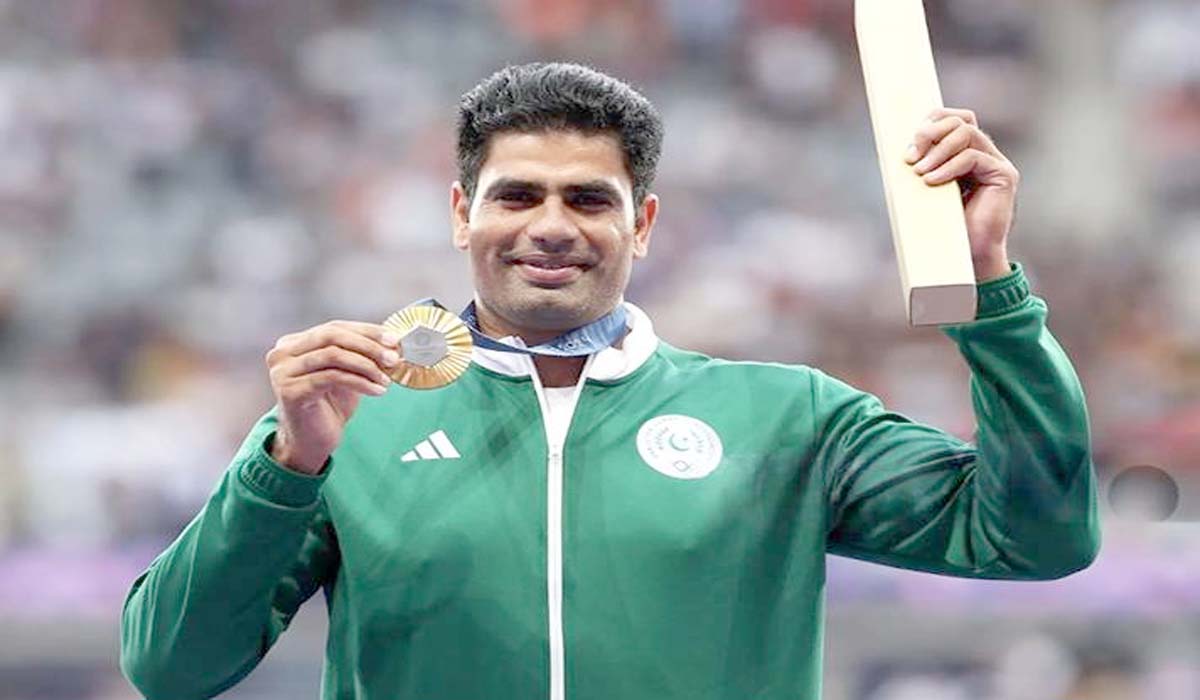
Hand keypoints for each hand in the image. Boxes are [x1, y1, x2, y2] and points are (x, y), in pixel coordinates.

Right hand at [265, 321, 400, 473]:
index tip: (394, 340)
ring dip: (366, 365)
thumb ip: (361, 354)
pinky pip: (332, 377)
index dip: (367, 331)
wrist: (311, 441)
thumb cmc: (329, 406)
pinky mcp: (290, 391)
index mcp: (293, 343)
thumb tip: (393, 342)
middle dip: (368, 345)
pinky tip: (378, 391)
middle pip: (332, 336)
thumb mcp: (346, 373)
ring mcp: (283, 372)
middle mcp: (282, 353)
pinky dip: (360, 382)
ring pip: (332, 355)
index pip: (335, 327)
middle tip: (393, 358)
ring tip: (386, 379)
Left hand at [905, 107, 1018, 281]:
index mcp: (968, 153)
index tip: (910, 142)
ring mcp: (996, 163)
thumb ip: (923, 167)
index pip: (955, 119)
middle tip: (911, 156)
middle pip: (961, 120)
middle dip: (931, 133)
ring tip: (919, 171)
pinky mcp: (1003, 175)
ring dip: (937, 150)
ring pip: (967, 134)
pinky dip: (949, 166)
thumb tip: (902, 150)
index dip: (933, 120)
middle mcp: (986, 153)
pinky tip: (932, 181)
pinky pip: (973, 157)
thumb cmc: (945, 226)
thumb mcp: (928, 189)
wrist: (968, 256)